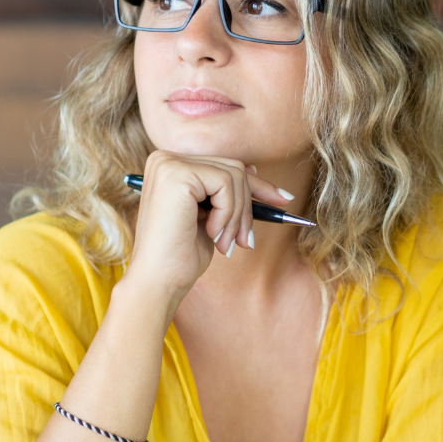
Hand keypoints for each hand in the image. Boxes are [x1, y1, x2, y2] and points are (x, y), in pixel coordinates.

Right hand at [124, 150, 293, 314]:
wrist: (158, 282)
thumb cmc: (181, 257)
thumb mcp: (211, 218)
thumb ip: (226, 194)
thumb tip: (254, 170)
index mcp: (171, 167)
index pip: (225, 167)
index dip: (257, 185)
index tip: (284, 200)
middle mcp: (166, 159)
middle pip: (233, 168)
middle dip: (248, 208)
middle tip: (245, 242)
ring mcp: (169, 163)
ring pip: (234, 176)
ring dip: (238, 216)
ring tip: (226, 243)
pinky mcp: (176, 173)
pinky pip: (226, 184)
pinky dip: (228, 214)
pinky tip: (212, 234)